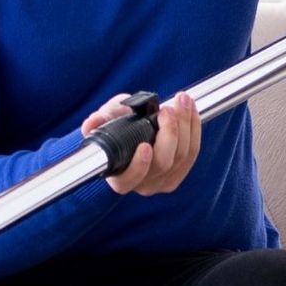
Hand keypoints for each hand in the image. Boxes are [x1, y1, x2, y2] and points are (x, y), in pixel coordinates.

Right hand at [81, 91, 200, 197]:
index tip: (145, 145)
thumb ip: (97, 121)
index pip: (129, 179)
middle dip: (169, 132)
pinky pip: (193, 152)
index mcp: (119, 177)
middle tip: (167, 109)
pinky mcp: (180, 172)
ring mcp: (163, 181)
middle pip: (163, 163)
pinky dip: (194, 128)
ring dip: (185, 124)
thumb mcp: (105, 121)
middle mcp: (142, 184)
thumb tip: (91, 123)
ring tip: (181, 100)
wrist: (133, 131)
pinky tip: (190, 111)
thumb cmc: (116, 128)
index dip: (139, 165)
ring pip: (182, 156)